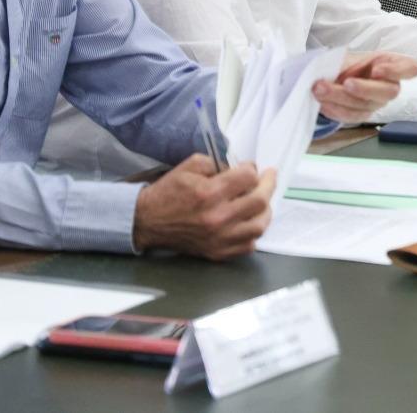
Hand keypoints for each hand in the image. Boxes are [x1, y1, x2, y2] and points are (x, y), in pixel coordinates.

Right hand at [133, 157, 274, 259]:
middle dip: (268, 184)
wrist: (148, 221)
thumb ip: (217, 163)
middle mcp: (217, 217)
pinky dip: (253, 232)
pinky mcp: (218, 252)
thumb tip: (240, 169)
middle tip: (269, 177)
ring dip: (265, 210)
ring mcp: (219, 238)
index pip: (248, 177)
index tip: (251, 167)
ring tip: (262, 200)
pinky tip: (249, 222)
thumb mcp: (190, 166)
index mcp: (209, 193)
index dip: (253, 168)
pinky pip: (248, 245)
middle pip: (259, 200)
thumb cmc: (169, 192)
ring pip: (259, 225)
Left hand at [313, 51, 416, 122]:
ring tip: (320, 89)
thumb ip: (345, 60)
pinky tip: (322, 103)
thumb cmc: (349, 64)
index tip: (376, 69)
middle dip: (365, 88)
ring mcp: (377, 103)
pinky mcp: (362, 115)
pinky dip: (335, 110)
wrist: (336, 77)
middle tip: (346, 83)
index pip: (409, 69)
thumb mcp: (349, 55)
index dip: (396, 71)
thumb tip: (329, 66)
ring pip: (365, 105)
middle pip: (388, 92)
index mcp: (393, 64)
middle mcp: (389, 86)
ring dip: (340, 98)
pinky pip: (352, 116)